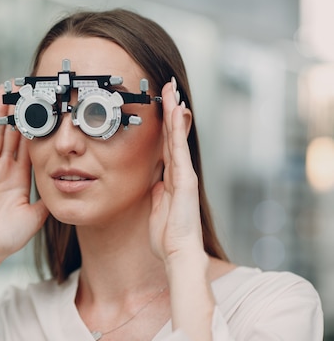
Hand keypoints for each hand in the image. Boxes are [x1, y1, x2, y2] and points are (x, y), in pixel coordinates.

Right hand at [0, 83, 49, 261]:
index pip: (30, 145)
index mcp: (20, 176)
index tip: (44, 108)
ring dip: (2, 111)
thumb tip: (69, 185)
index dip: (37, 127)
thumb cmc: (8, 237)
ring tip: (6, 88)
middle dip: (19, 111)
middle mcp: (4, 168)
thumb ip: (49, 197)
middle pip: (13, 133)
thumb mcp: (37, 214)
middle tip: (25, 88)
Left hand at [149, 79, 203, 263]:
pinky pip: (178, 149)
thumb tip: (155, 183)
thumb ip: (157, 193)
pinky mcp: (185, 179)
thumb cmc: (168, 236)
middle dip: (171, 112)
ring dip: (174, 112)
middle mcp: (180, 173)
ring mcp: (184, 174)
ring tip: (171, 90)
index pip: (166, 146)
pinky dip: (176, 129)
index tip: (162, 106)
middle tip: (169, 88)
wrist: (179, 252)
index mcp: (171, 179)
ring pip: (177, 137)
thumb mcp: (157, 208)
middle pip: (173, 136)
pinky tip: (176, 111)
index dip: (164, 126)